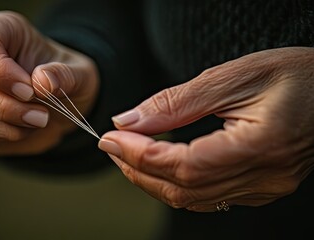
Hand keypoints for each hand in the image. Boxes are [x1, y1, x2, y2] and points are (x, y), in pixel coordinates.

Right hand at [0, 11, 98, 154]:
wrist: (58, 106)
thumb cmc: (64, 80)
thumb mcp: (79, 73)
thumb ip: (65, 75)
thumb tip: (42, 82)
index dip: (1, 73)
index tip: (30, 91)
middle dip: (10, 108)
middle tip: (42, 117)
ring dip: (8, 126)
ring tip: (37, 121)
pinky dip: (2, 136)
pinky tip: (22, 129)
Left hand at [98, 47, 313, 211]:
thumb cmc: (296, 74)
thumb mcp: (235, 76)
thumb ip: (177, 102)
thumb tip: (129, 121)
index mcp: (262, 145)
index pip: (184, 165)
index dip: (139, 155)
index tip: (110, 137)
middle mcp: (266, 177)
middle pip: (183, 190)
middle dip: (138, 169)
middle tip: (111, 145)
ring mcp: (266, 188)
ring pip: (193, 200)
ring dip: (152, 179)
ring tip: (127, 154)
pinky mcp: (263, 188)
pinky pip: (209, 197)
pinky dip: (176, 183)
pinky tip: (160, 165)